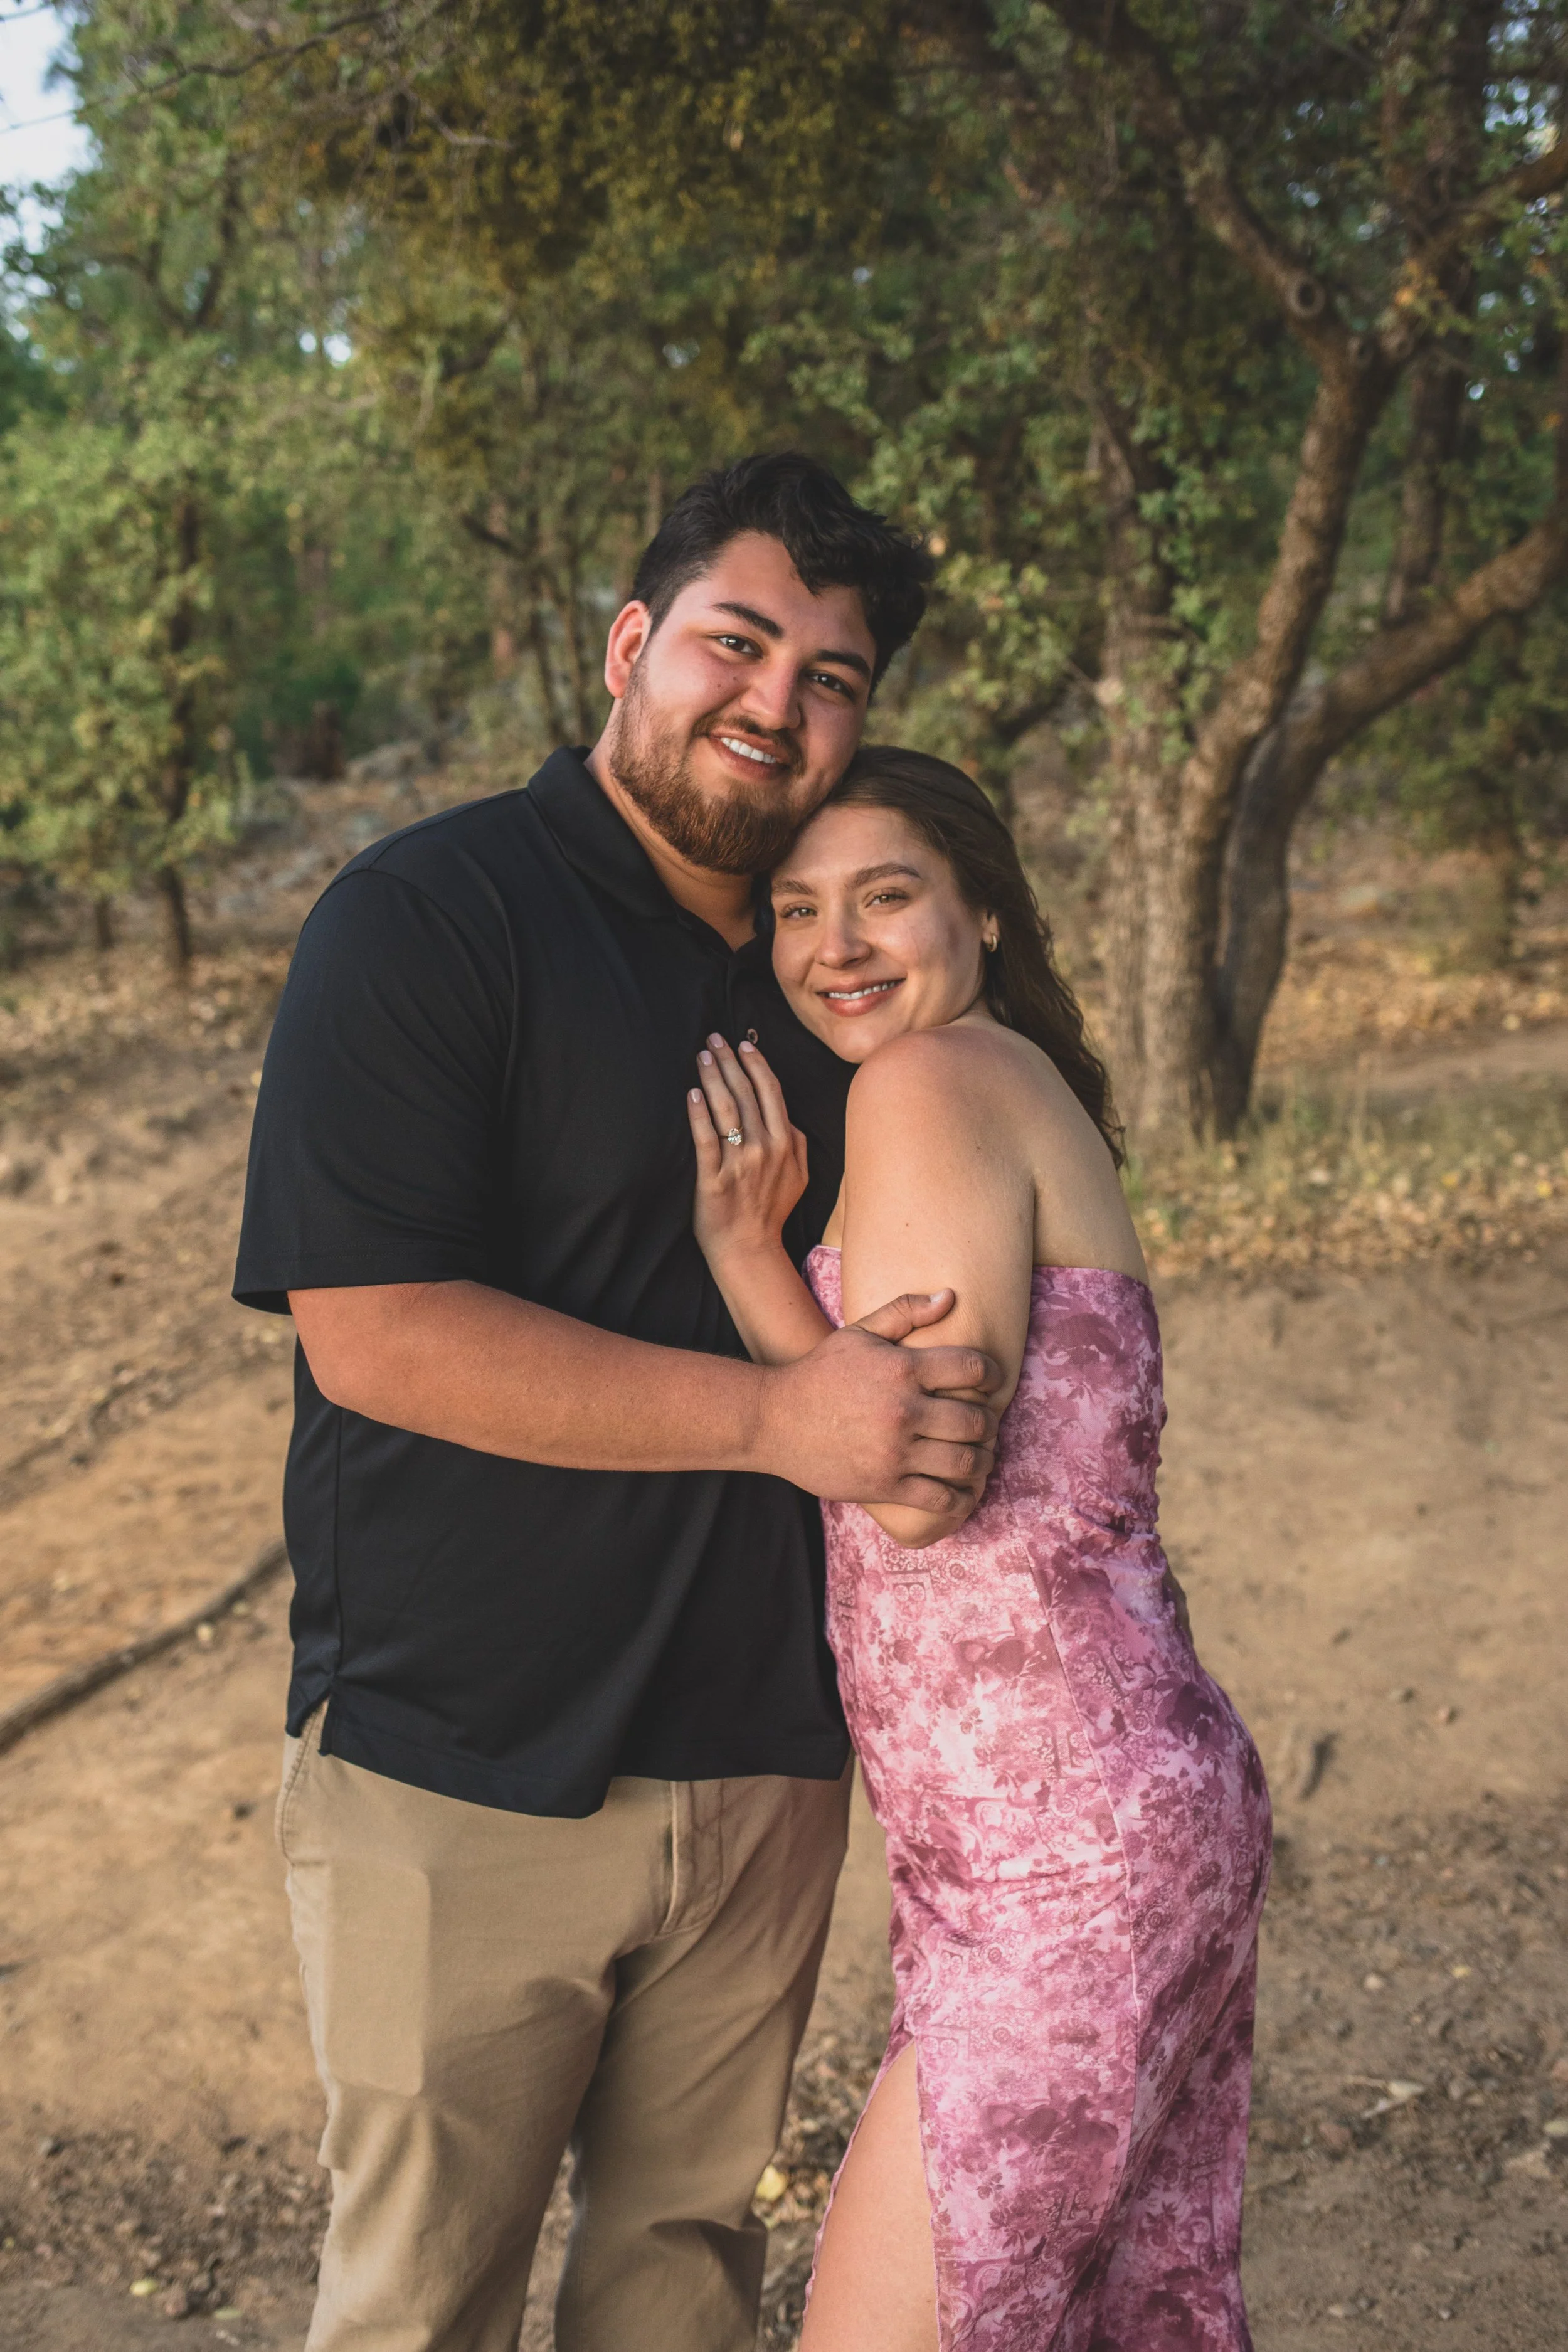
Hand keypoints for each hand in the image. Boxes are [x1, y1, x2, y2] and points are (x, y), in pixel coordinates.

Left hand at [687, 1032, 808, 1265]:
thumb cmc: (771, 1210)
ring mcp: (739, 1163)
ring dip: (713, 1078)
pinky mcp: (714, 1178)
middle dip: (729, 1061)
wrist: (749, 1248)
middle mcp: (765, 1149)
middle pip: (746, 1093)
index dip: (756, 1064)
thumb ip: (797, 1144)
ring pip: (726, 1109)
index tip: (743, 1045)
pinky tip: (692, 1093)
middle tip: (714, 1039)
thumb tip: (788, 1118)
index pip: (771, 1093)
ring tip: (702, 1056)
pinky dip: (698, 1113)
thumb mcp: (800, 1177)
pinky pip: (705, 1138)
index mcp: (786, 1143)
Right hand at [757, 1290, 1001, 1518]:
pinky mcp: (885, 1484)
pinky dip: (961, 1499)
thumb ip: (905, 1311)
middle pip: (976, 1421)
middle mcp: (903, 1410)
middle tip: (985, 1426)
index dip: (992, 1374)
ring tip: (980, 1459)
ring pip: (965, 1463)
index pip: (972, 1368)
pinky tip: (963, 1493)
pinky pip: (940, 1498)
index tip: (992, 1382)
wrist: (773, 1420)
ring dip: (982, 1462)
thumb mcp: (858, 1333)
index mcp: (902, 1369)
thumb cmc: (818, 1373)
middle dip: (989, 1424)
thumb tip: (950, 1296)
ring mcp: (895, 1451)